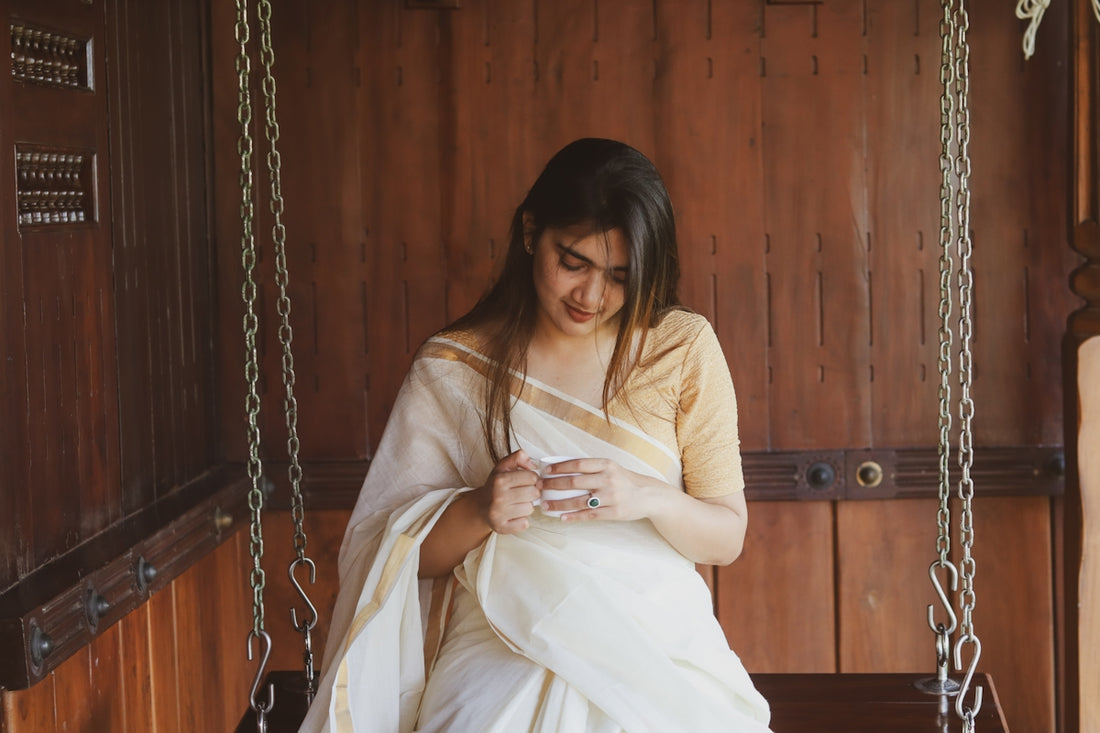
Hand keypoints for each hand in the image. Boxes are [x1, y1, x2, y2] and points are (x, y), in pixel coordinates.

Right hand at [479, 449, 539, 532]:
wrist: (480, 506)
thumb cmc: (496, 485)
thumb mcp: (503, 466)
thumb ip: (518, 457)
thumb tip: (533, 464)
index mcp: (500, 480)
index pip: (532, 477)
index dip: (532, 478)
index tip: (526, 481)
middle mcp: (498, 497)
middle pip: (534, 493)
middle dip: (531, 492)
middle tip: (522, 492)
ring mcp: (499, 514)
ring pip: (530, 509)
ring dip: (526, 506)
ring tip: (516, 503)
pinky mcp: (501, 527)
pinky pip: (524, 524)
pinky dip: (521, 520)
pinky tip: (513, 515)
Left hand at [538, 457, 664, 521]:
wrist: (649, 495)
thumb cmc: (625, 480)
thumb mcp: (611, 468)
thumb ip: (591, 468)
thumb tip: (562, 468)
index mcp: (606, 465)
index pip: (577, 464)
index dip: (559, 467)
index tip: (545, 471)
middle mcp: (608, 479)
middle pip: (574, 482)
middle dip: (553, 485)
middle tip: (539, 488)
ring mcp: (611, 497)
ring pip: (579, 501)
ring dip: (559, 504)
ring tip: (545, 506)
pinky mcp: (613, 512)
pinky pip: (589, 515)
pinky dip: (573, 516)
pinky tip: (561, 517)